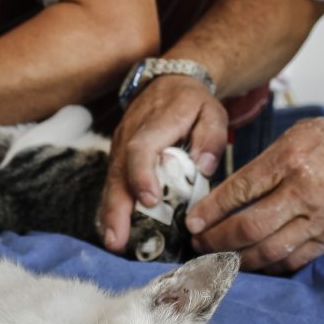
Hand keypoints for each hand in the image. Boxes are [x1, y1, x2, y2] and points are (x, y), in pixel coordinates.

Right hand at [99, 75, 227, 251]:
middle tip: (118, 238)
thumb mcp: (213, 113)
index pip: (142, 149)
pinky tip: (113, 230)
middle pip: (118, 171)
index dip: (142, 175)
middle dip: (117, 207)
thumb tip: (205, 167)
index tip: (150, 200)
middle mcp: (130, 134)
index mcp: (156, 122)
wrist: (169, 81)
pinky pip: (112, 182)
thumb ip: (211, 139)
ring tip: (114, 242)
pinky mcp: (118, 155)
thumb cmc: (194, 102)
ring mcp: (120, 145)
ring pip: (111, 180)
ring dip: (110, 212)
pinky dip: (111, 206)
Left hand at [188, 118, 323, 273]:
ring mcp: (317, 220)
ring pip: (267, 250)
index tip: (192, 222)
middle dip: (216, 240)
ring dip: (236, 259)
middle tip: (198, 244)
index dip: (210, 210)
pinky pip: (292, 260)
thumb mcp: (301, 134)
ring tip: (217, 258)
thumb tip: (233, 189)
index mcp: (290, 160)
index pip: (239, 190)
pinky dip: (267, 266)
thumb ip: (267, 161)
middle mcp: (301, 193)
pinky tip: (250, 265)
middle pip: (248, 226)